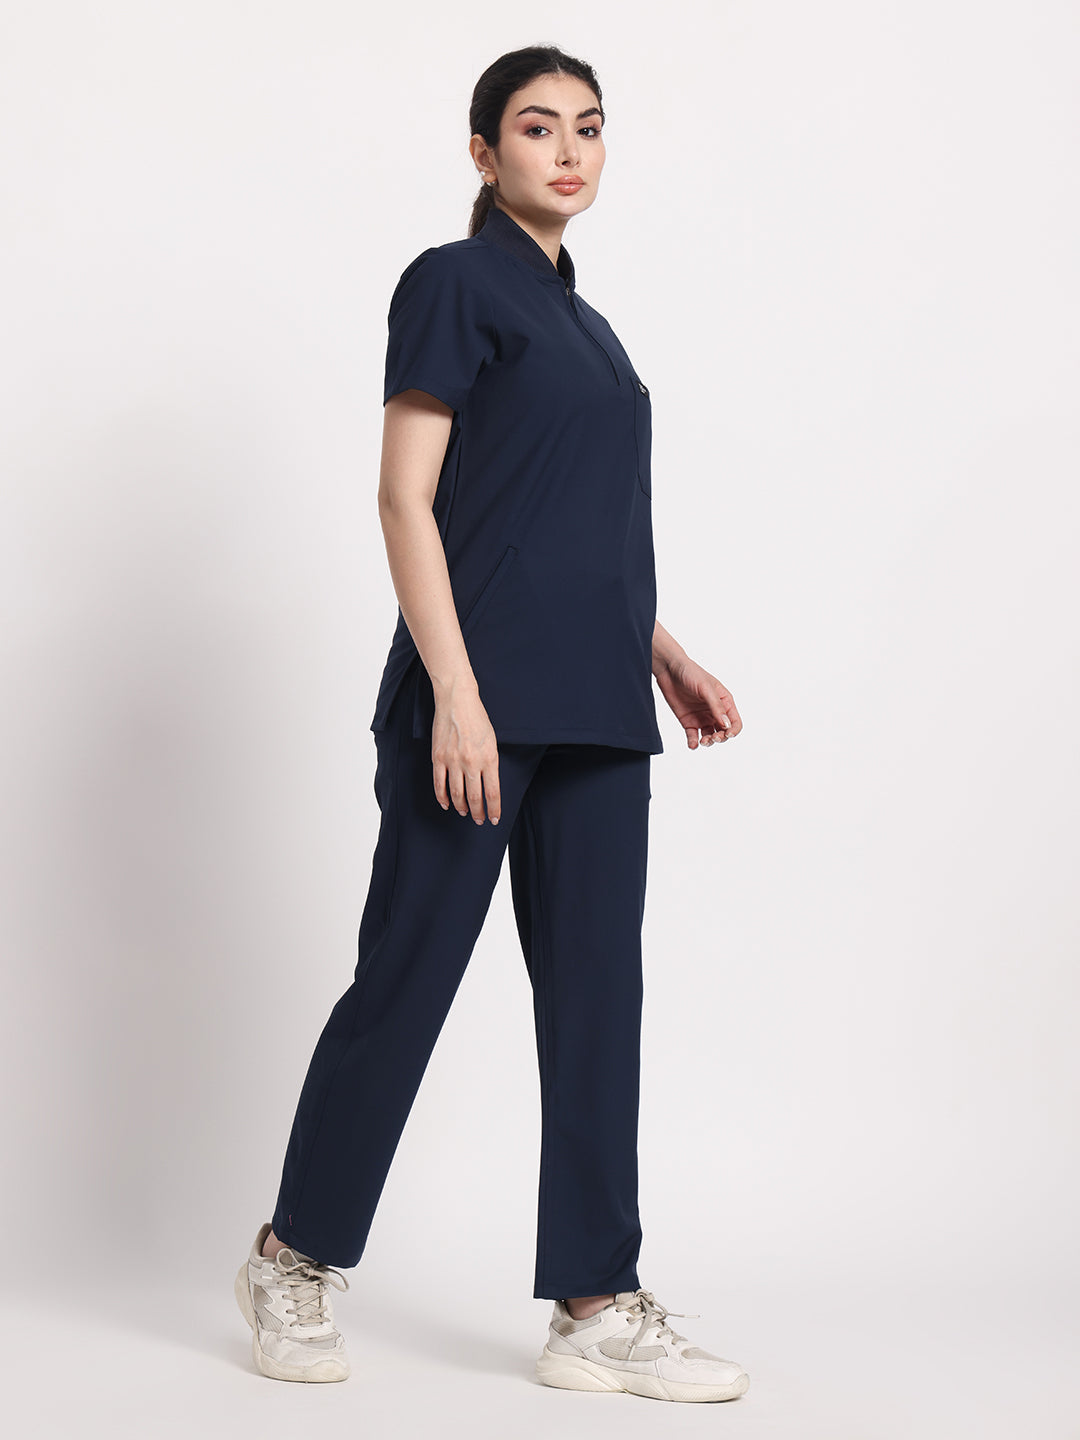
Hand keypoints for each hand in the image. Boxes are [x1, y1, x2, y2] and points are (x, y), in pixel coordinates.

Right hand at [430, 679, 501, 823]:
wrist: (457, 701)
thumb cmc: (478, 719)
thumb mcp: (492, 742)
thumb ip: (490, 764)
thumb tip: (488, 786)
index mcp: (489, 758)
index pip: (493, 793)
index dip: (494, 809)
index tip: (494, 819)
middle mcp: (471, 762)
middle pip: (475, 798)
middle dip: (478, 813)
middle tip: (480, 820)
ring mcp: (453, 761)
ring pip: (457, 794)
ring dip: (461, 807)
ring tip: (464, 813)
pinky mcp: (438, 757)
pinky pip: (439, 784)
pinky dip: (443, 797)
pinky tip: (447, 804)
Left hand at [655, 654, 741, 749]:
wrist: (669, 669)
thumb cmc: (691, 673)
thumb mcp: (706, 688)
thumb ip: (716, 707)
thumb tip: (726, 725)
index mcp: (724, 702)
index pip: (735, 722)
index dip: (733, 730)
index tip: (727, 734)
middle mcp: (715, 711)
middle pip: (723, 732)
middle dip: (720, 738)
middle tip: (712, 738)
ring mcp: (701, 717)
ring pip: (709, 736)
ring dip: (708, 742)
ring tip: (702, 741)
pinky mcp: (688, 721)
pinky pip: (693, 736)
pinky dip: (693, 742)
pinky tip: (693, 745)